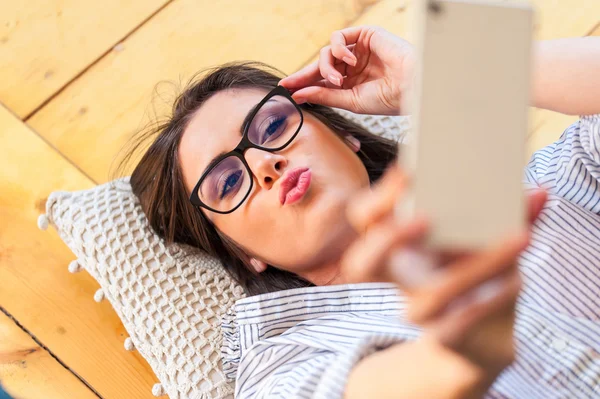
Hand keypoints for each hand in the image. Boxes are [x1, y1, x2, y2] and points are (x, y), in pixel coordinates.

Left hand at [279, 26, 414, 114]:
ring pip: (327, 53)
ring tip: (338, 80)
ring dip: (326, 67)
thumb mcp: (350, 100)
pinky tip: (347, 61)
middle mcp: (353, 66)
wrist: (411, 86)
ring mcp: (358, 51)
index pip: (322, 81)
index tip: (286, 90)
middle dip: (305, 74)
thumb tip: (299, 94)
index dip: (304, 84)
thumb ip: (325, 95)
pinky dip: (337, 49)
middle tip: (291, 83)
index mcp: (351, 83)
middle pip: (321, 66)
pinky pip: (338, 38)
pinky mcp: (364, 36)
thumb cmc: (387, 97)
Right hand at [340, 163, 546, 374]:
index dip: (378, 197)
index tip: (408, 171)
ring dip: (479, 266)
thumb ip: (507, 215)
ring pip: (433, 294)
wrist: (483, 336)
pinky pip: (463, 319)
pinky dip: (494, 296)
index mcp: (397, 245)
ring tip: (520, 238)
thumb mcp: (485, 239)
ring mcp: (418, 310)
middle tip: (426, 217)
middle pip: (361, 265)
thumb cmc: (478, 276)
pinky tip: (518, 279)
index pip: (365, 218)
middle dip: (388, 239)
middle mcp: (397, 277)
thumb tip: (538, 193)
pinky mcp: (444, 336)